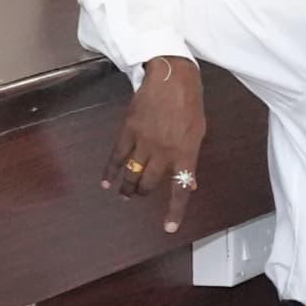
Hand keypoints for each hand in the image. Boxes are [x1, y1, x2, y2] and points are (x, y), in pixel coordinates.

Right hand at [102, 62, 206, 234]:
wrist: (172, 78)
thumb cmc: (190, 103)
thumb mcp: (199, 132)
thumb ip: (191, 159)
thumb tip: (190, 183)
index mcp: (186, 151)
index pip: (181, 187)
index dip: (175, 210)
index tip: (169, 228)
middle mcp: (164, 151)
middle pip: (149, 183)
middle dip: (143, 193)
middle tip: (138, 196)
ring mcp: (144, 142)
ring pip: (132, 173)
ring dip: (127, 187)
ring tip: (124, 194)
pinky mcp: (128, 131)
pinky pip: (116, 157)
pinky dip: (110, 171)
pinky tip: (106, 182)